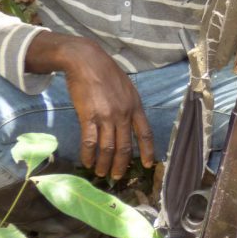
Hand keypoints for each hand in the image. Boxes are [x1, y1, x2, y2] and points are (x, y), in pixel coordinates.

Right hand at [26, 33, 154, 178]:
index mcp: (135, 106)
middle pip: (126, 146)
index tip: (149, 164)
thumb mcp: (127, 88)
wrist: (86, 61)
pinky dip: (89, 155)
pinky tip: (87, 162)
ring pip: (108, 148)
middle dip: (122, 164)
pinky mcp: (88, 116)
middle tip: (117, 176)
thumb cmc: (106, 72)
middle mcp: (123, 114)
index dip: (148, 151)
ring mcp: (106, 116)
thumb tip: (129, 122)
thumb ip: (129, 106)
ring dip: (104, 164)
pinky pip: (90, 141)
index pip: (145, 133)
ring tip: (101, 173)